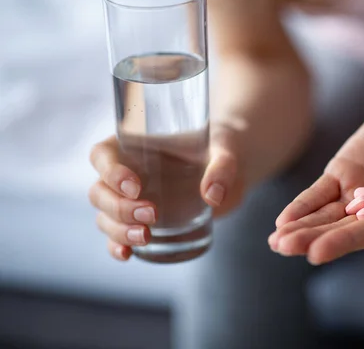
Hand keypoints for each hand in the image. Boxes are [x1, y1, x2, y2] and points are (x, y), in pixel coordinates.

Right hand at [88, 123, 243, 260]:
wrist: (229, 171)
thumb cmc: (219, 150)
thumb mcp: (225, 152)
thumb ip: (222, 168)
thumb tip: (214, 195)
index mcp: (135, 144)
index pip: (103, 155)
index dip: (110, 172)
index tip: (136, 187)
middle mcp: (125, 171)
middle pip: (100, 191)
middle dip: (120, 207)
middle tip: (152, 214)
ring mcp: (129, 198)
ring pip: (105, 216)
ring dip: (118, 230)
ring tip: (145, 236)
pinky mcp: (140, 220)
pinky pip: (116, 236)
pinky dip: (116, 246)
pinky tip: (127, 254)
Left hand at [269, 98, 363, 264]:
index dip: (342, 243)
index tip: (315, 253)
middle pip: (340, 229)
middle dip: (311, 238)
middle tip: (284, 247)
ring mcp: (356, 194)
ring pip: (324, 215)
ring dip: (301, 227)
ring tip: (276, 242)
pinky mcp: (342, 174)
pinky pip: (319, 192)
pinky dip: (302, 205)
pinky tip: (283, 220)